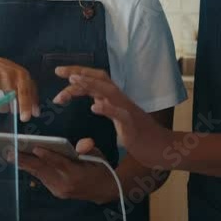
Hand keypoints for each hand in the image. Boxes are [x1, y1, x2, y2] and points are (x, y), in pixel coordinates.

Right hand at [0, 56, 39, 121]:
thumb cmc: (6, 75)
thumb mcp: (21, 82)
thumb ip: (30, 96)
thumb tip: (36, 113)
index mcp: (21, 74)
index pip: (24, 91)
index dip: (25, 105)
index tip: (25, 118)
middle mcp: (8, 71)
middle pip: (10, 97)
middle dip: (8, 107)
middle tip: (5, 107)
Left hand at [17, 138, 116, 203]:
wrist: (104, 190)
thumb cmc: (100, 168)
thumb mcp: (99, 156)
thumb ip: (88, 149)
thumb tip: (81, 144)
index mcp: (77, 174)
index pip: (60, 163)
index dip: (48, 155)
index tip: (36, 148)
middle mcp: (66, 184)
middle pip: (44, 170)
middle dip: (27, 161)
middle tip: (12, 153)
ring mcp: (60, 190)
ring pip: (40, 174)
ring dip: (25, 165)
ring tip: (12, 156)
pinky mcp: (56, 191)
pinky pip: (42, 178)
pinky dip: (32, 169)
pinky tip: (22, 162)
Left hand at [53, 66, 171, 167]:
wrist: (162, 148)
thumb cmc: (139, 135)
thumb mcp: (118, 120)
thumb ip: (107, 110)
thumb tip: (94, 102)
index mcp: (116, 98)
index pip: (97, 79)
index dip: (79, 72)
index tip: (60, 72)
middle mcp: (121, 99)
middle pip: (100, 79)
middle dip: (79, 73)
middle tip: (58, 72)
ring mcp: (127, 111)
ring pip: (108, 91)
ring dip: (90, 84)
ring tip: (73, 81)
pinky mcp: (132, 125)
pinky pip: (120, 114)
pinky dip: (108, 109)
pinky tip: (95, 107)